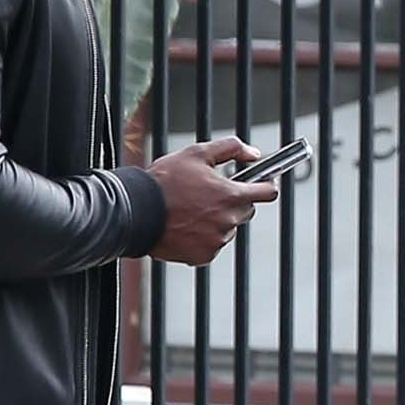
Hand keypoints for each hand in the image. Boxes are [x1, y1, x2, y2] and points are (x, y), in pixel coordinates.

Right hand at [143, 137, 279, 264]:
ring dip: (216, 220)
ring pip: (227, 228)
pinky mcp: (203, 256)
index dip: (266, 185)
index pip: (268, 192)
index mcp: (232, 196)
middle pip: (245, 211)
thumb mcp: (197, 153)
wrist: (135, 211)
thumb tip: (254, 154)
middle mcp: (229, 221)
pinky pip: (211, 245)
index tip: (263, 184)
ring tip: (190, 210)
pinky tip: (185, 226)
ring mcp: (217, 241)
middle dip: (233, 202)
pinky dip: (202, 238)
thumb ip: (231, 148)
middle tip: (209, 195)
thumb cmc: (164, 182)